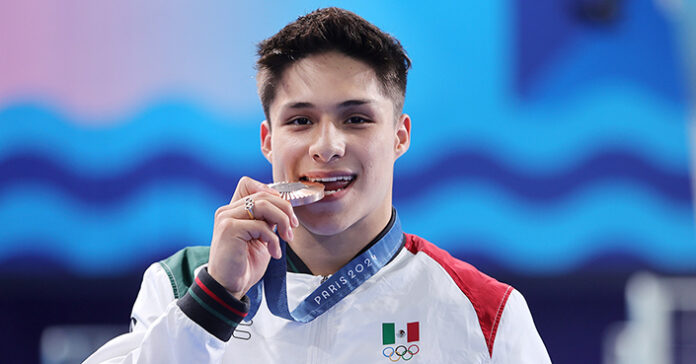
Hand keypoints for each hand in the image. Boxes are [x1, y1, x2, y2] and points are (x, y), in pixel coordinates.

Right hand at [207, 177, 298, 298]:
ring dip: (282, 221)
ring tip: (286, 238)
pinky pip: (261, 226)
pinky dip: (274, 240)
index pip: (248, 184)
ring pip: (264, 205)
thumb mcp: (260, 237)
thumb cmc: (245, 264)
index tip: (284, 211)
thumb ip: (267, 220)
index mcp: (232, 211)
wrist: (229, 286)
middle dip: (284, 209)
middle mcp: (227, 211)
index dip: (269, 192)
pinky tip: (274, 252)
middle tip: (292, 228)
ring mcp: (226, 219)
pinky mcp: (229, 229)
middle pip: (263, 195)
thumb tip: (284, 207)